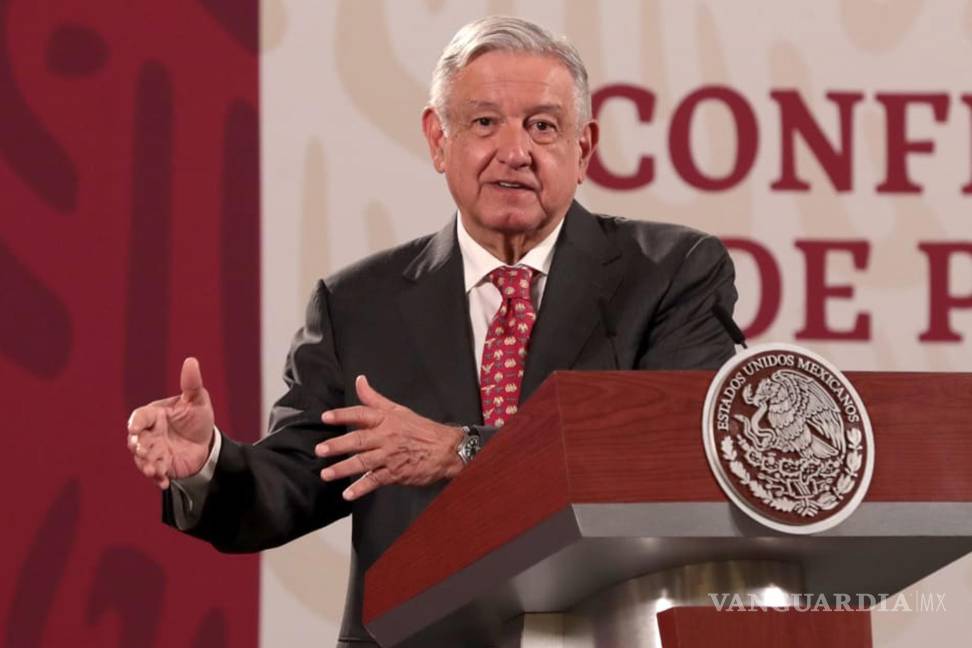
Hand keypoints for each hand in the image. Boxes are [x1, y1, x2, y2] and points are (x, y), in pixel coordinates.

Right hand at [126, 357, 215, 488]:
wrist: (206, 443)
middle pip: (137, 441)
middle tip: (144, 451)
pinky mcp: (161, 467)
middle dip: (139, 447)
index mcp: (154, 415)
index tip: (135, 429)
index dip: (136, 423)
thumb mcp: (197, 400)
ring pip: (143, 459)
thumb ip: (191, 384)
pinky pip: (155, 474)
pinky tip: (164, 482)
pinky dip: (157, 478)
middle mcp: (149, 434)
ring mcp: (153, 452)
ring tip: (154, 470)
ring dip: (147, 464)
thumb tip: (191, 360)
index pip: (140, 417)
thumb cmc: (197, 418)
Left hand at [316, 375, 463, 500]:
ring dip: (343, 469)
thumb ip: (374, 398)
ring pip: (363, 462)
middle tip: (321, 450)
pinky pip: (375, 481)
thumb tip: (359, 381)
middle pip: (359, 440)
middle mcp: (386, 437)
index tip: (326, 417)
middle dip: (338, 446)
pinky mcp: (395, 474)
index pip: (361, 414)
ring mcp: (390, 457)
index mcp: (386, 420)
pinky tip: (347, 493)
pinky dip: (361, 488)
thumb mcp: (398, 410)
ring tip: (326, 474)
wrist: (447, 450)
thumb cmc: (422, 430)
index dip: (343, 415)